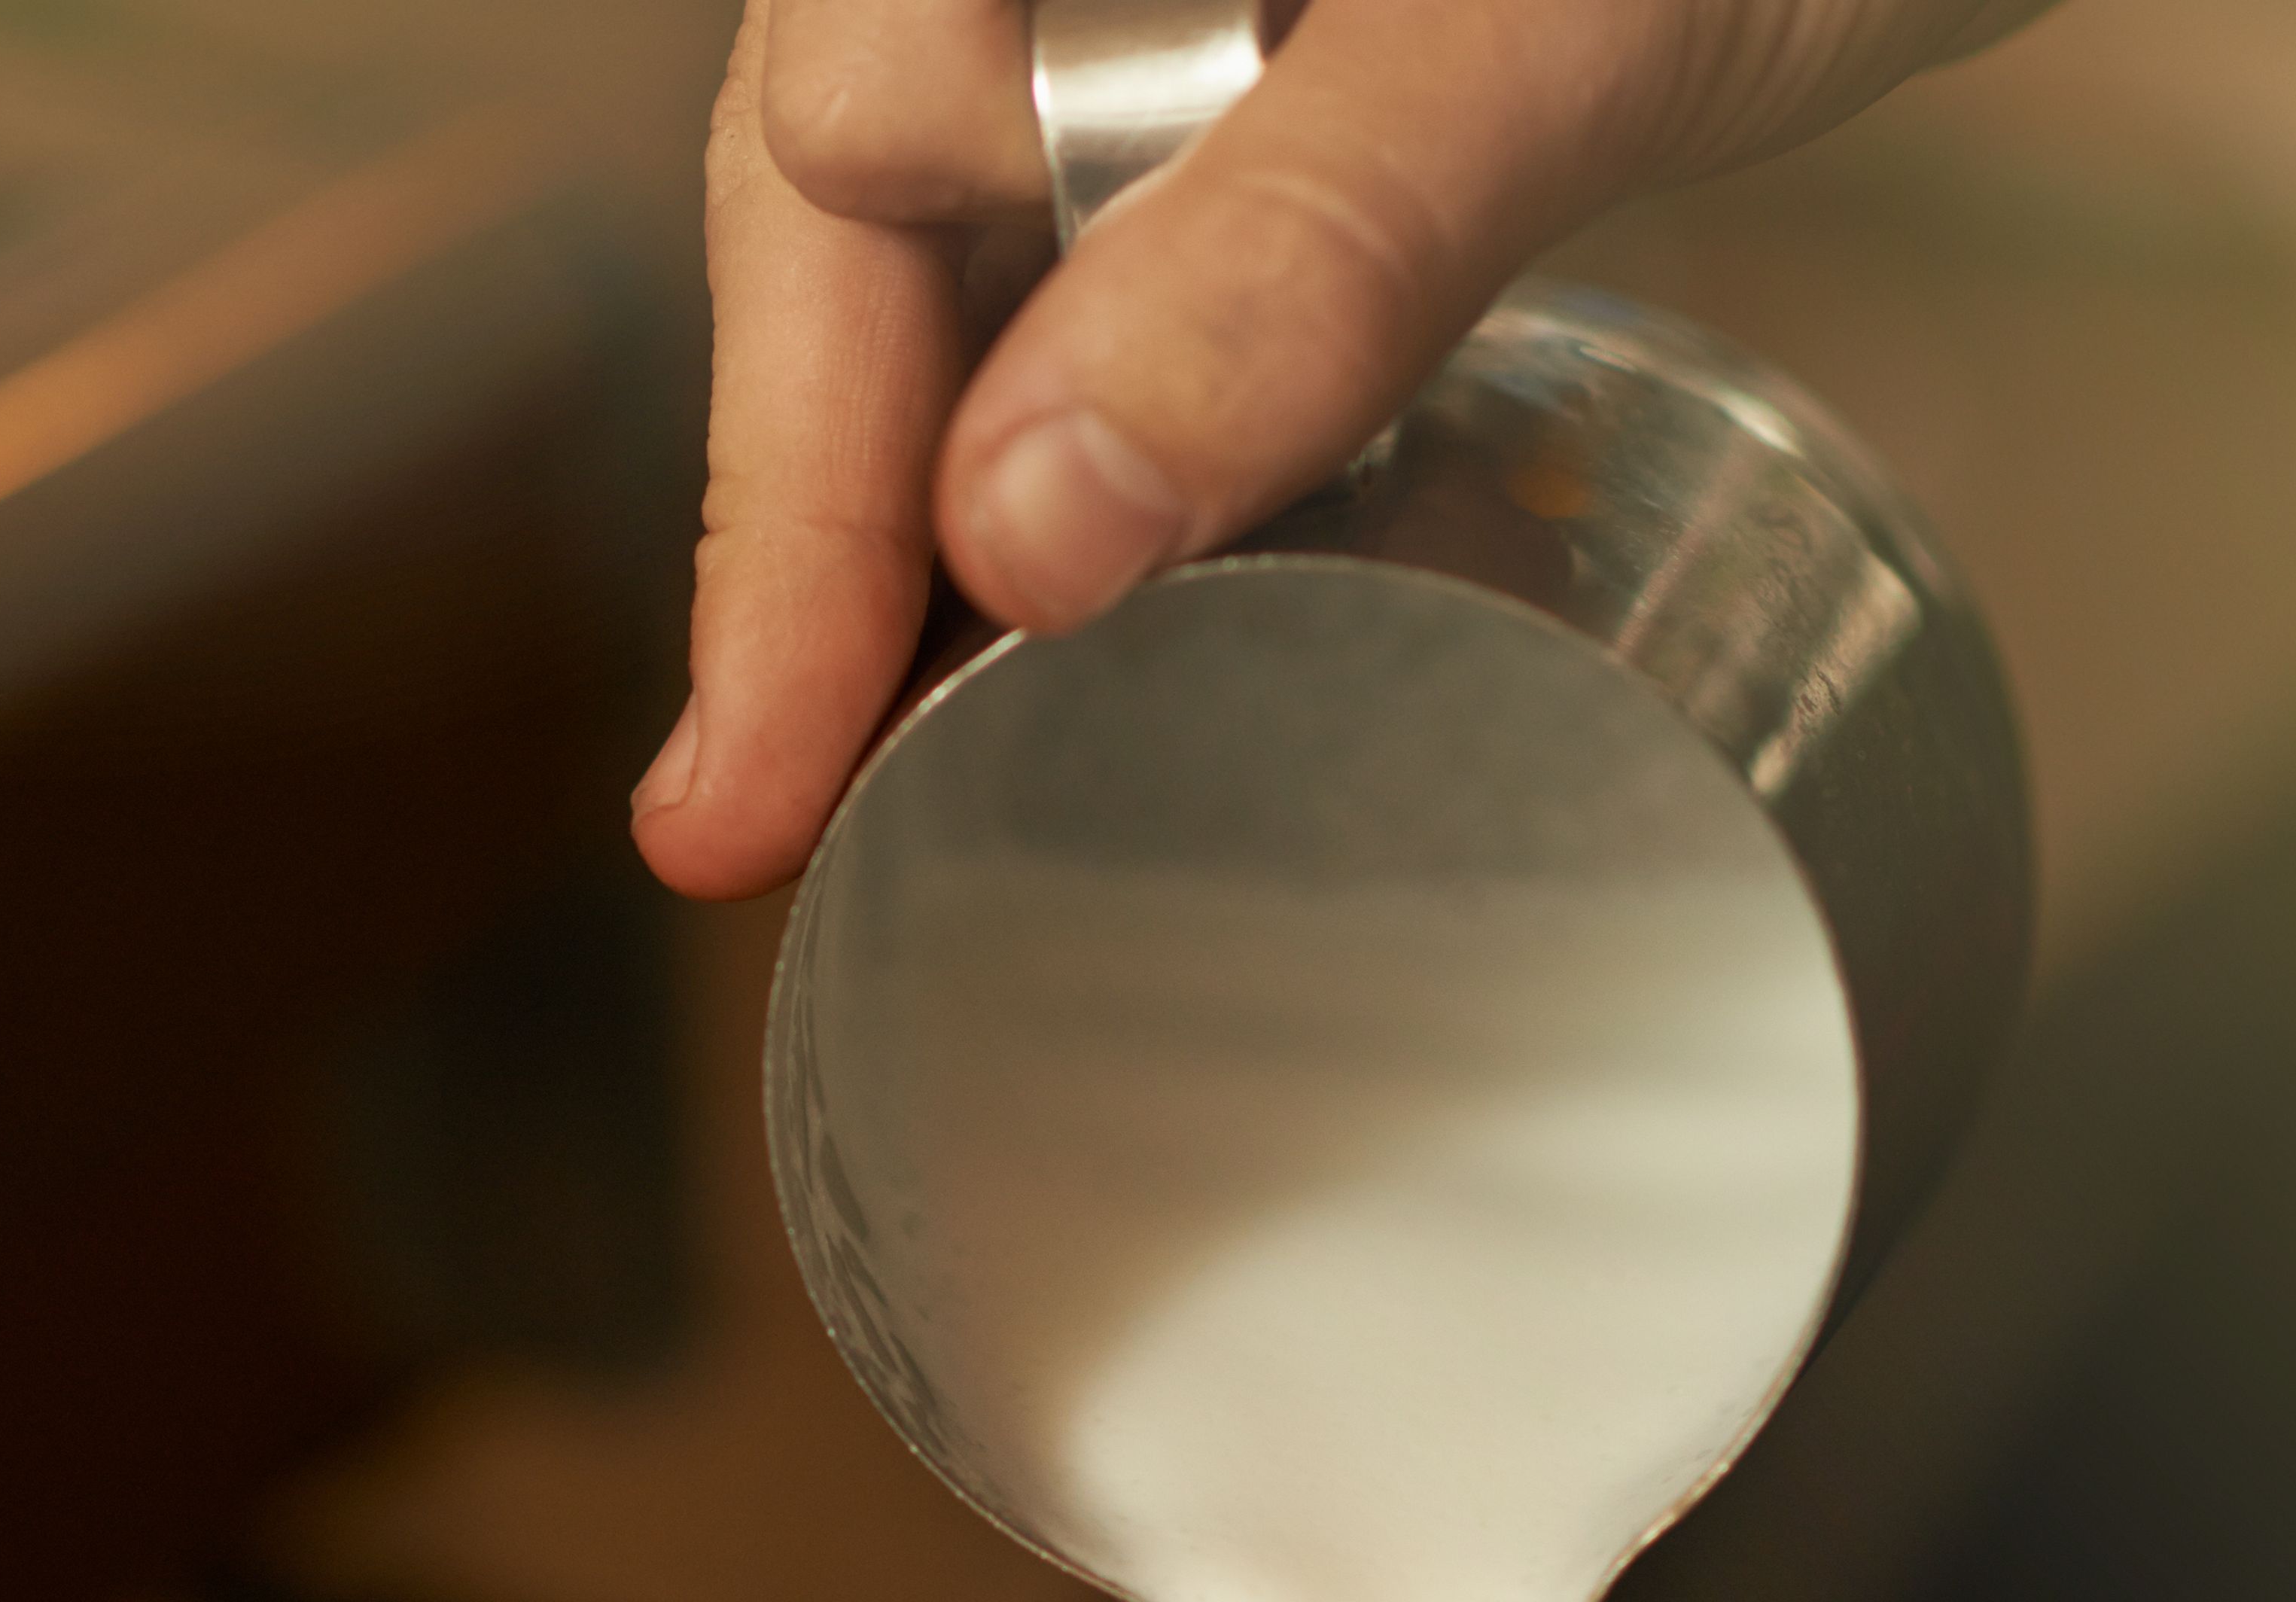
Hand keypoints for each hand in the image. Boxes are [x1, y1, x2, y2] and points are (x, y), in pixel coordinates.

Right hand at [633, 0, 2055, 896]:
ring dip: (908, 515)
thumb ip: (1306, 240)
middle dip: (805, 538)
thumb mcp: (1555, 24)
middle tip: (740, 827)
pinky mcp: (1283, 67)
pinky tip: (1036, 600)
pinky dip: (1071, 439)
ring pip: (959, 257)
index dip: (799, 477)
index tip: (764, 760)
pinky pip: (1108, 254)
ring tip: (838, 768)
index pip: (838, 149)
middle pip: (847, 228)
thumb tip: (1024, 532)